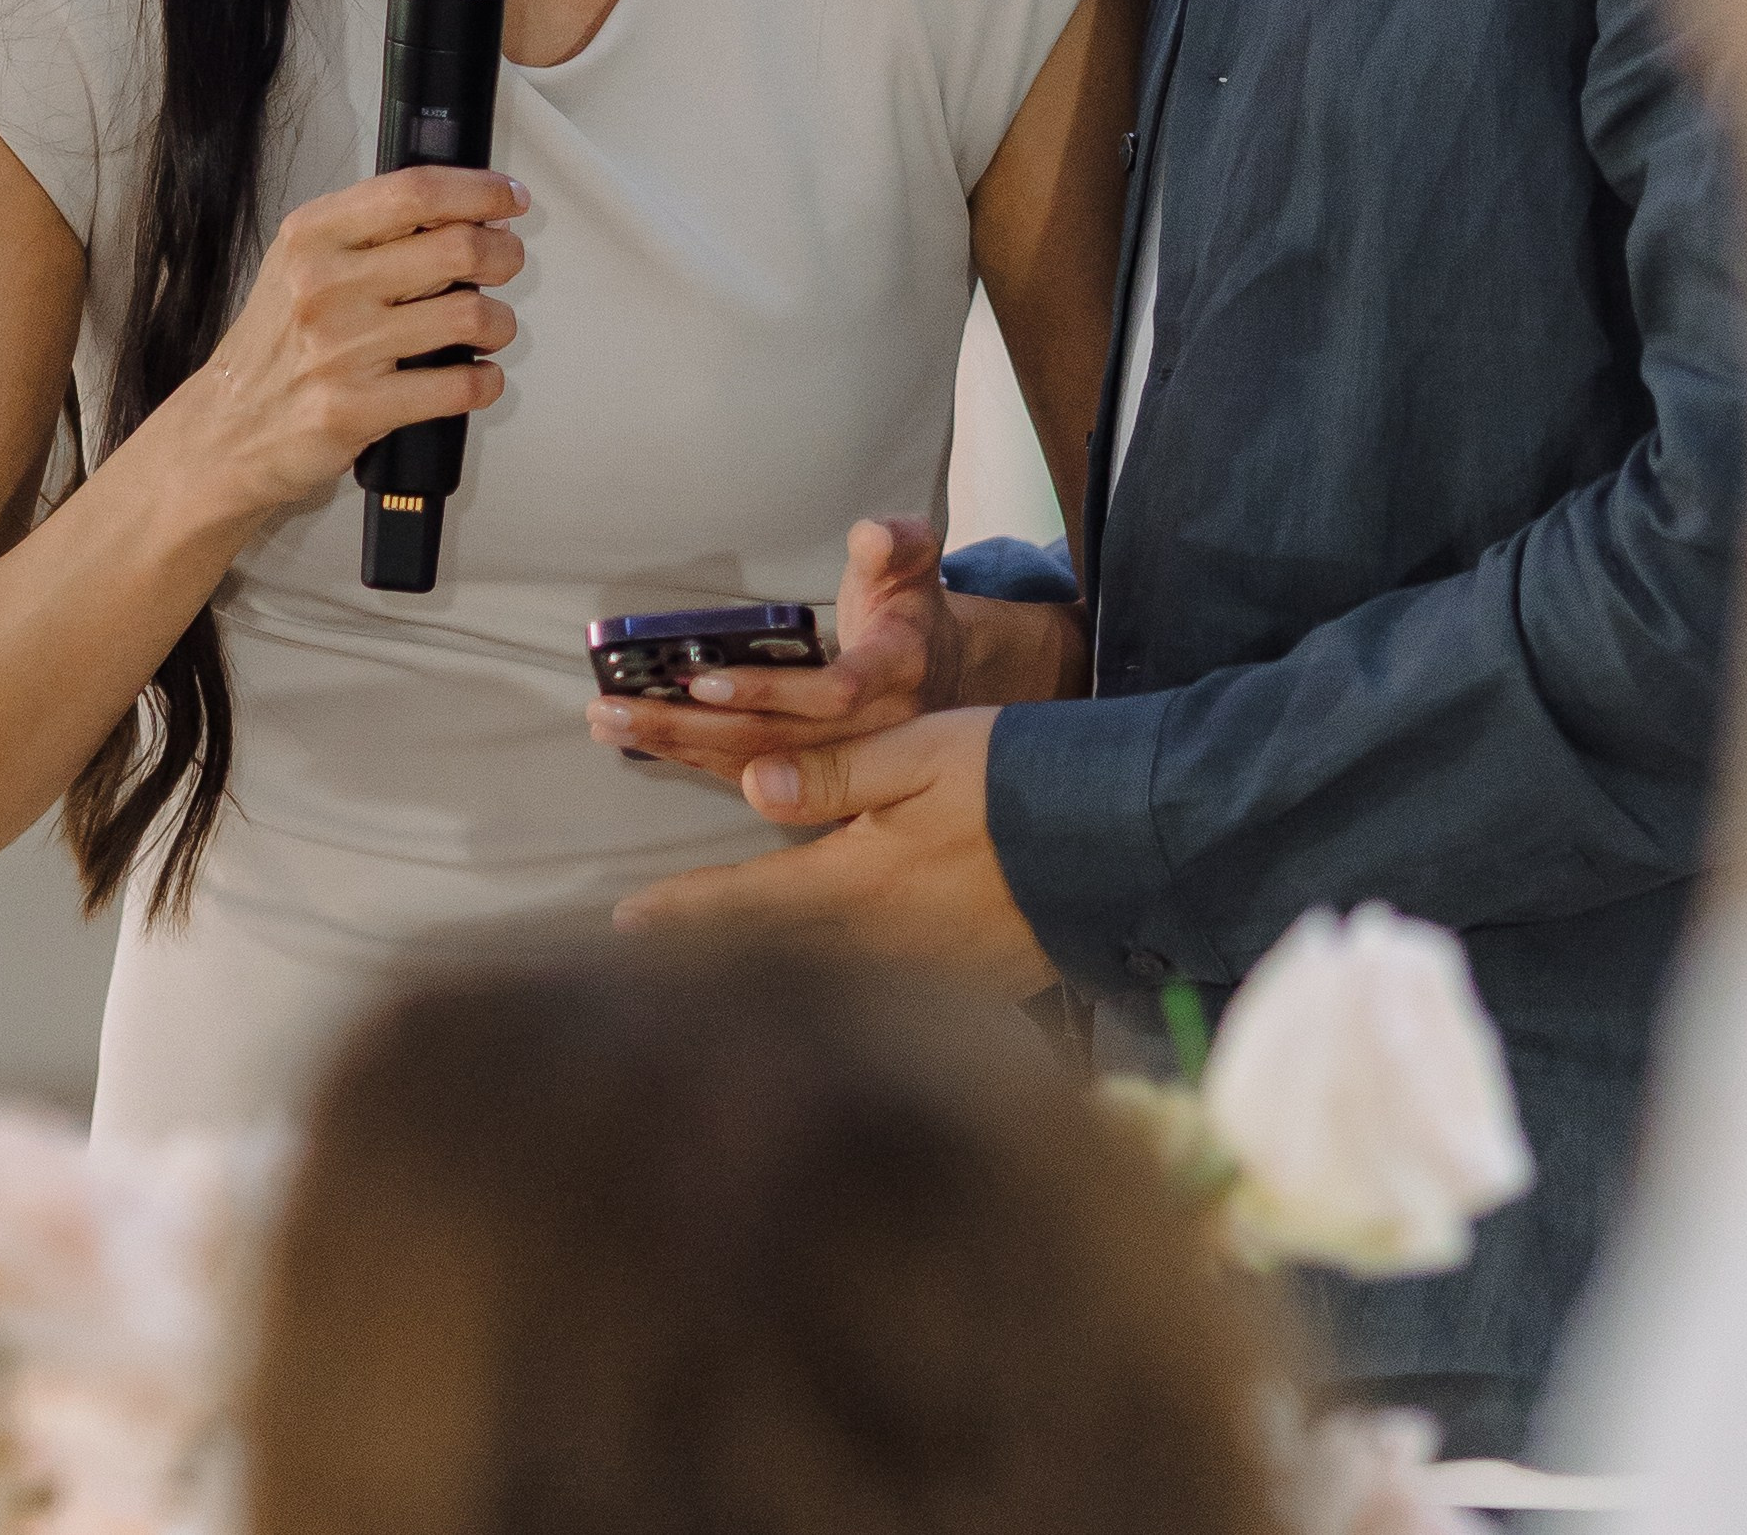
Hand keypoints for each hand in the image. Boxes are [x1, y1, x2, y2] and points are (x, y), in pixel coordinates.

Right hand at [186, 167, 525, 519]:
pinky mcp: (354, 409)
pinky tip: (476, 377)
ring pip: (469, 316)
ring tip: (489, 328)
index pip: (415, 191)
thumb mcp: (302, 264)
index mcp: (312, 236)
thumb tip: (464, 210)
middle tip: (504, 264)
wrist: (223, 430)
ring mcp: (339, 348)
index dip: (479, 191)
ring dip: (499, 322)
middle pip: (456, 248)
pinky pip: (457, 386)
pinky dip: (485, 381)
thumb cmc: (274, 346)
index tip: (508, 198)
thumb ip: (371, 232)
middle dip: (502, 255)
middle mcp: (323, 285)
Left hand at [586, 515, 968, 786]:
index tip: (703, 680)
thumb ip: (899, 544)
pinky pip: (749, 772)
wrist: (940, 678)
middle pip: (773, 741)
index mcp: (897, 672)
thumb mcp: (914, 567)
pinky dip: (693, 757)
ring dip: (677, 746)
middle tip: (614, 709)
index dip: (770, 690)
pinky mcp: (818, 781)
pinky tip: (639, 741)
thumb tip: (872, 534)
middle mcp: (871, 731)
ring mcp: (845, 766)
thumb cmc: (910, 611)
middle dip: (689, 728)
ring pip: (753, 764)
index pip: (833, 691)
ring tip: (608, 721)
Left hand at [612, 706, 1055, 996]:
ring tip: (726, 969)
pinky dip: (843, 986)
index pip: (748, 903)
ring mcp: (929, 976)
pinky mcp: (970, 987)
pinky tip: (836, 981)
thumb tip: (750, 790)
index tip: (623, 922)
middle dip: (713, 955)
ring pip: (827, 981)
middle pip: (776, 958)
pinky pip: (885, 993)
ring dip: (774, 974)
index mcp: (860, 883)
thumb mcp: (922, 753)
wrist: (1122, 845)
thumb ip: (836, 772)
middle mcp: (884, 945)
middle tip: (653, 958)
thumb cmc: (1019, 782)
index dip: (684, 912)